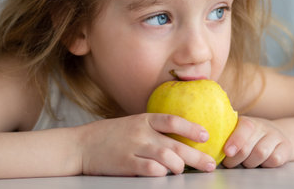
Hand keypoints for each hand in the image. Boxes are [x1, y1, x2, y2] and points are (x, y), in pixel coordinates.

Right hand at [77, 113, 215, 175]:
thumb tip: (179, 138)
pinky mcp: (126, 164)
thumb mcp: (133, 124)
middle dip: (196, 156)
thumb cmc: (111, 135)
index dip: (191, 128)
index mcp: (144, 120)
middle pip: (175, 144)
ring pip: (166, 157)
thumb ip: (153, 129)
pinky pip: (150, 169)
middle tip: (210, 164)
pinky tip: (163, 174)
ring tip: (182, 170)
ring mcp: (134, 148)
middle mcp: (142, 132)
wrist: (82, 145)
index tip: (206, 136)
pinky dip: (160, 172)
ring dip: (179, 166)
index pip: (173, 121)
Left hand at [222, 116, 291, 167]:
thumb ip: (225, 136)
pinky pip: (274, 160)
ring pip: (261, 153)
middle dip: (236, 158)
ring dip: (250, 162)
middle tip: (230, 162)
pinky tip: (261, 162)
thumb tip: (210, 145)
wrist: (278, 135)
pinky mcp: (286, 147)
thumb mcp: (238, 132)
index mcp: (248, 122)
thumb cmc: (250, 137)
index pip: (244, 128)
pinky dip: (266, 164)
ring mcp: (276, 136)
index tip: (227, 152)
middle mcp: (263, 127)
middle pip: (249, 146)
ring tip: (246, 162)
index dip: (235, 140)